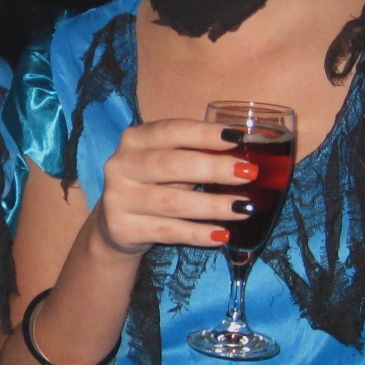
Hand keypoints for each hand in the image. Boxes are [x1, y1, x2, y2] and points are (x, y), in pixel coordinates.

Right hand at [93, 118, 255, 256]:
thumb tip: (242, 154)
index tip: (237, 138)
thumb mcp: (165, 163)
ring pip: (172, 202)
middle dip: (213, 169)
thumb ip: (193, 155)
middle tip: (248, 173)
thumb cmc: (152, 184)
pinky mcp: (123, 228)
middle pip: (171, 165)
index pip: (171, 131)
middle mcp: (121, 165)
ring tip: (244, 208)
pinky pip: (168, 231)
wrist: (115, 224)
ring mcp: (119, 198)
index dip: (204, 134)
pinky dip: (197, 234)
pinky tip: (222, 234)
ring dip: (212, 206)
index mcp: (135, 139)